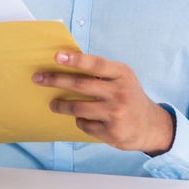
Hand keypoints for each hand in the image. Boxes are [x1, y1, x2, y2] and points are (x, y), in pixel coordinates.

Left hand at [32, 51, 174, 155]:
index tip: (57, 56)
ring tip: (53, 104)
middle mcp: (120, 93)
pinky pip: (84, 124)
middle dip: (55, 80)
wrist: (150, 126)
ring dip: (61, 105)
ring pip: (78, 108)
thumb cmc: (129, 96)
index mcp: (122, 74)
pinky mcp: (112, 132)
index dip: (76, 59)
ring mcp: (116, 113)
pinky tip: (81, 119)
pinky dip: (79, 121)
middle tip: (38, 78)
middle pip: (81, 85)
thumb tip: (67, 62)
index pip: (96, 64)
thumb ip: (102, 72)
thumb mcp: (122, 78)